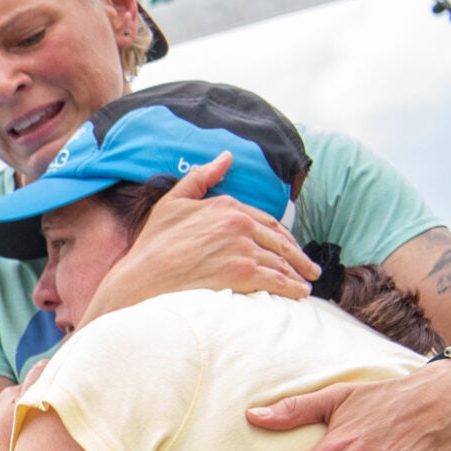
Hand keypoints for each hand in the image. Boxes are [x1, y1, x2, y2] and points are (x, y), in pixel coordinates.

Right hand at [85, 152, 317, 321]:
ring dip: (297, 274)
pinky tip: (299, 293)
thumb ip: (200, 179)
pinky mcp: (243, 273)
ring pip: (280, 261)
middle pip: (279, 242)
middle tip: (309, 268)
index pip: (266, 220)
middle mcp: (240, 224)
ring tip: (305, 283)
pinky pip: (276, 280)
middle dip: (297, 257)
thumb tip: (226, 157)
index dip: (282, 235)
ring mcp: (242, 248)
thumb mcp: (172, 203)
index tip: (291, 246)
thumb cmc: (152, 244)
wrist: (141, 278)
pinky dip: (291, 288)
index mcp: (227, 206)